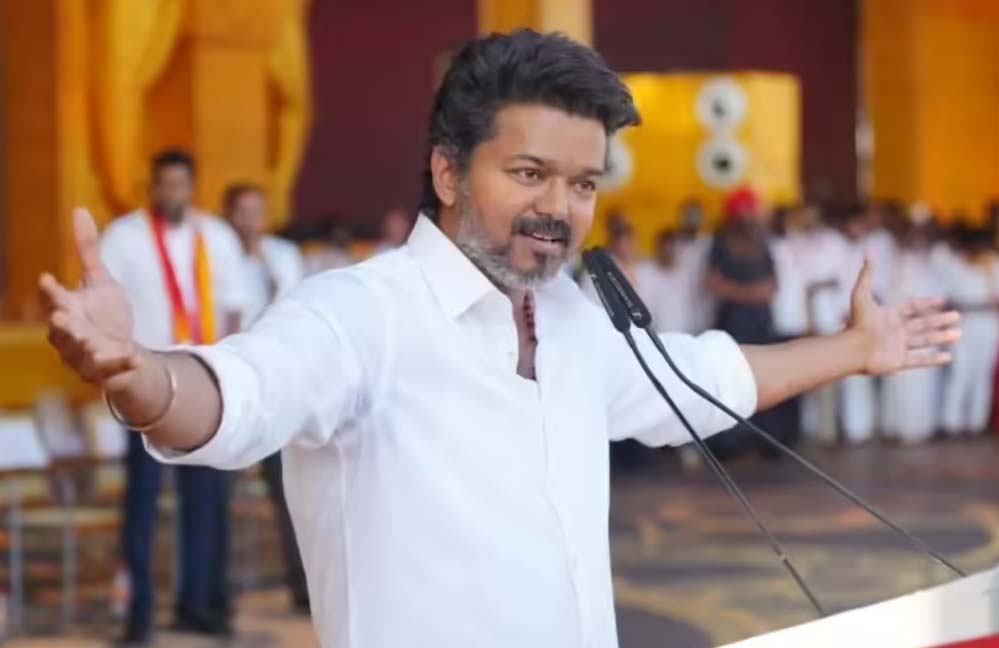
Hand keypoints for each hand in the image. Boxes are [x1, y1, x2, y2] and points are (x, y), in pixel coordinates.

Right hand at [39, 208, 140, 390]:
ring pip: (78, 351)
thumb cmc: (104, 314)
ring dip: (83, 346)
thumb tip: (79, 210)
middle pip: (61, 328)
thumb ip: (87, 250)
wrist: (120, 351)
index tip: (47, 278)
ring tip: (91, 342)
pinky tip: (136, 358)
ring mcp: (83, 354)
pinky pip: (109, 369)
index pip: (56, 297)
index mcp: (68, 308)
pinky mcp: (101, 370)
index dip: (51, 289)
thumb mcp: (100, 280)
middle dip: (60, 323)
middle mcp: (69, 333)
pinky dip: (121, 363)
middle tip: (59, 316)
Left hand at [848, 259, 960, 375]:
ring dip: (942, 337)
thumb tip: (869, 252)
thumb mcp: (861, 294)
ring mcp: (896, 347)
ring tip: (958, 334)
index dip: (926, 303)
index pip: (911, 307)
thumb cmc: (857, 322)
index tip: (942, 300)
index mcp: (888, 316)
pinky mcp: (898, 362)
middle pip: (922, 324)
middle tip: (958, 316)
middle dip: (940, 320)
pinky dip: (934, 359)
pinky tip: (948, 357)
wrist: (852, 349)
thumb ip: (867, 274)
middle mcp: (894, 331)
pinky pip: (919, 361)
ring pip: (924, 341)